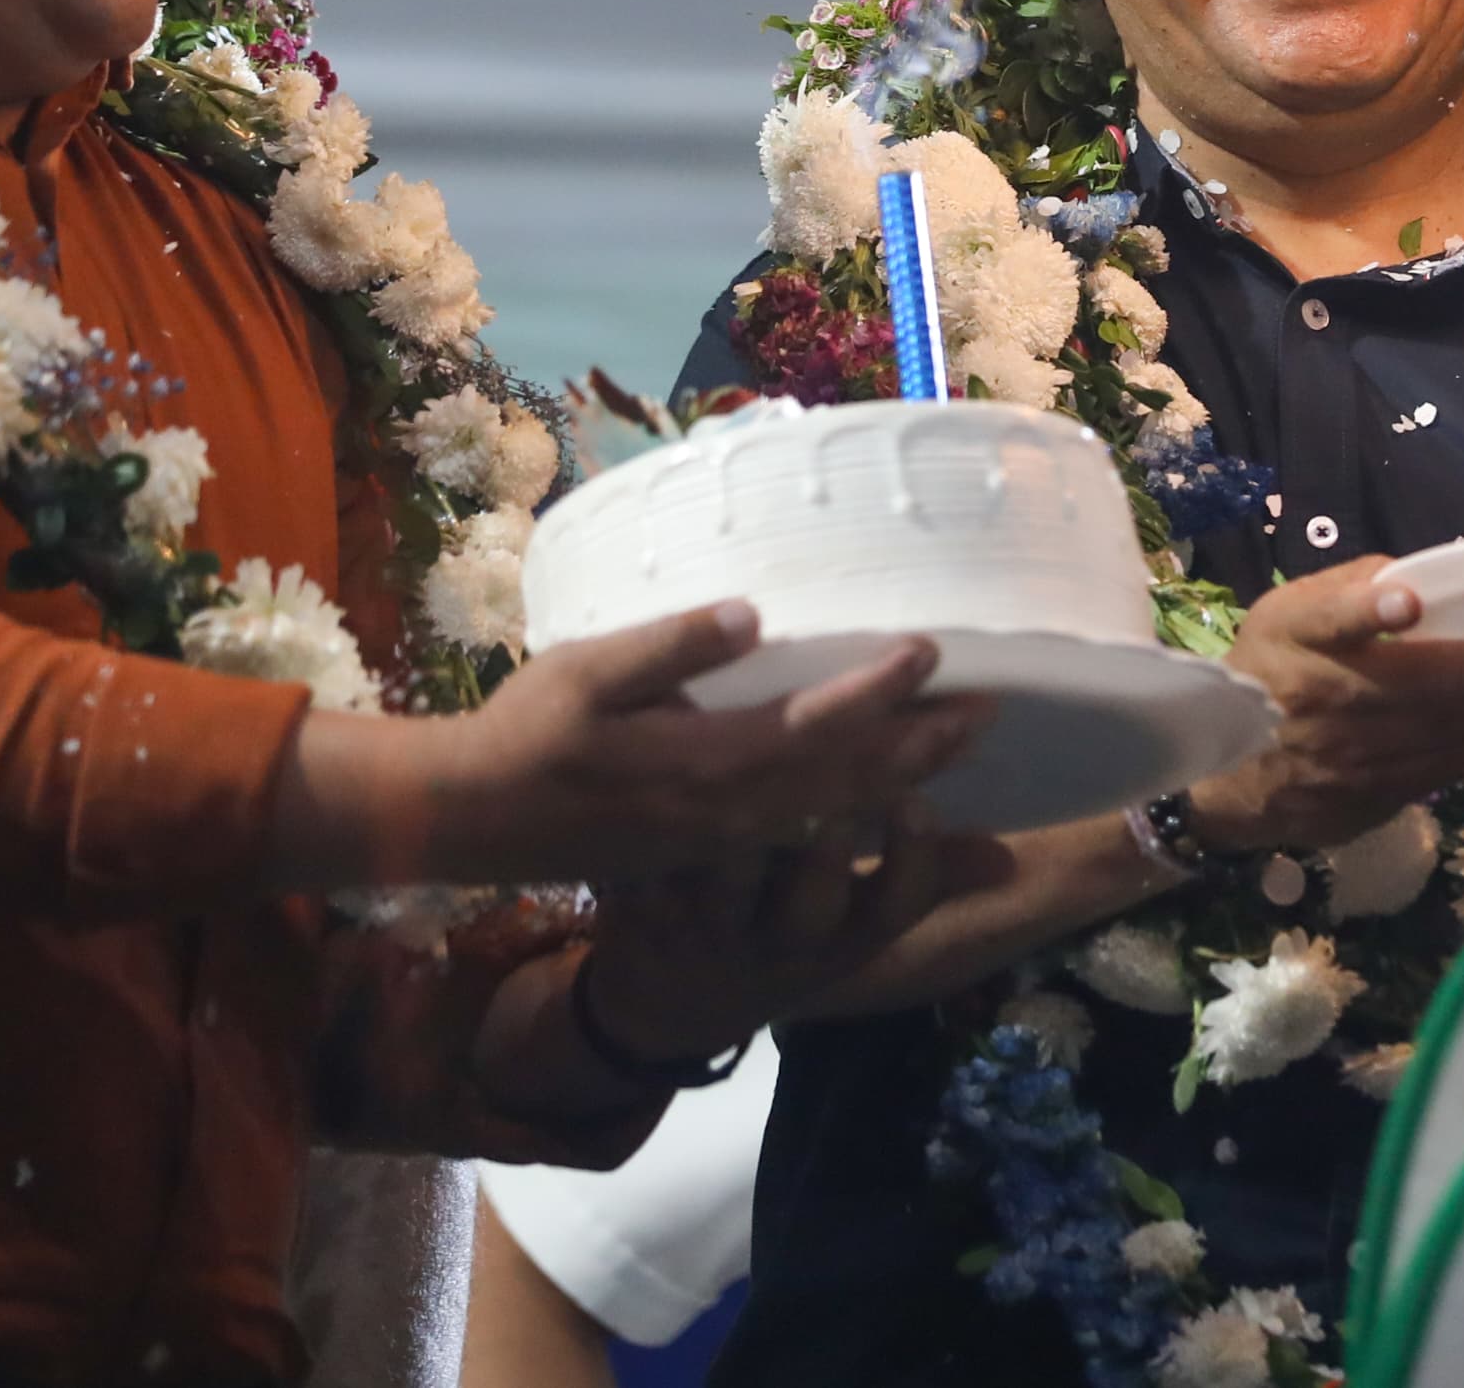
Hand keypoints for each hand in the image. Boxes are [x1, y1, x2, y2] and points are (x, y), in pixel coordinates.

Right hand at [282, 599, 997, 891]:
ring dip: (902, 781)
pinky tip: (888, 796)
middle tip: (990, 710)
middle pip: (845, 781)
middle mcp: (727, 811)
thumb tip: (748, 613)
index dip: (876, 692)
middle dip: (921, 747)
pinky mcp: (710, 850)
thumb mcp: (586, 673)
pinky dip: (857, 815)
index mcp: (702, 763)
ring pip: (833, 814)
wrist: (473, 820)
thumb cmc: (527, 731)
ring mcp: (721, 839)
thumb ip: (669, 648)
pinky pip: (803, 835)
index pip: (812, 728)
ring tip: (959, 746)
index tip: (932, 650)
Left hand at [578, 808, 1008, 1069]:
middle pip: (816, 900)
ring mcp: (711, 931)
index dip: (912, 860)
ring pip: (730, 887)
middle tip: (845, 777)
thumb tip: (1007, 857)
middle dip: (836, 840)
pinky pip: (649, 873)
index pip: (896, 907)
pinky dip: (653, 834)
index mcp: (845, 940)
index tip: (920, 800)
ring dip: (748, 838)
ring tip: (759, 781)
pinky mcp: (645, 911)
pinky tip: (663, 777)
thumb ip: (921, 878)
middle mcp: (784, 942)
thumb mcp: (853, 927)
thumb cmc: (779, 937)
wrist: (663, 1009)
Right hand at [1179, 556, 1463, 853]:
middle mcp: (1321, 699)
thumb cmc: (1271, 674)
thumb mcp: (1285, 616)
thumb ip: (1346, 589)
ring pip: (1439, 737)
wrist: (1229, 782)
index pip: (1326, 621)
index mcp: (1297, 639)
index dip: (1364, 612)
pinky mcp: (1369, 800)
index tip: (1408, 603)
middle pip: (1414, 687)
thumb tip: (1416, 578)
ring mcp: (1346, 759)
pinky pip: (1440, 773)